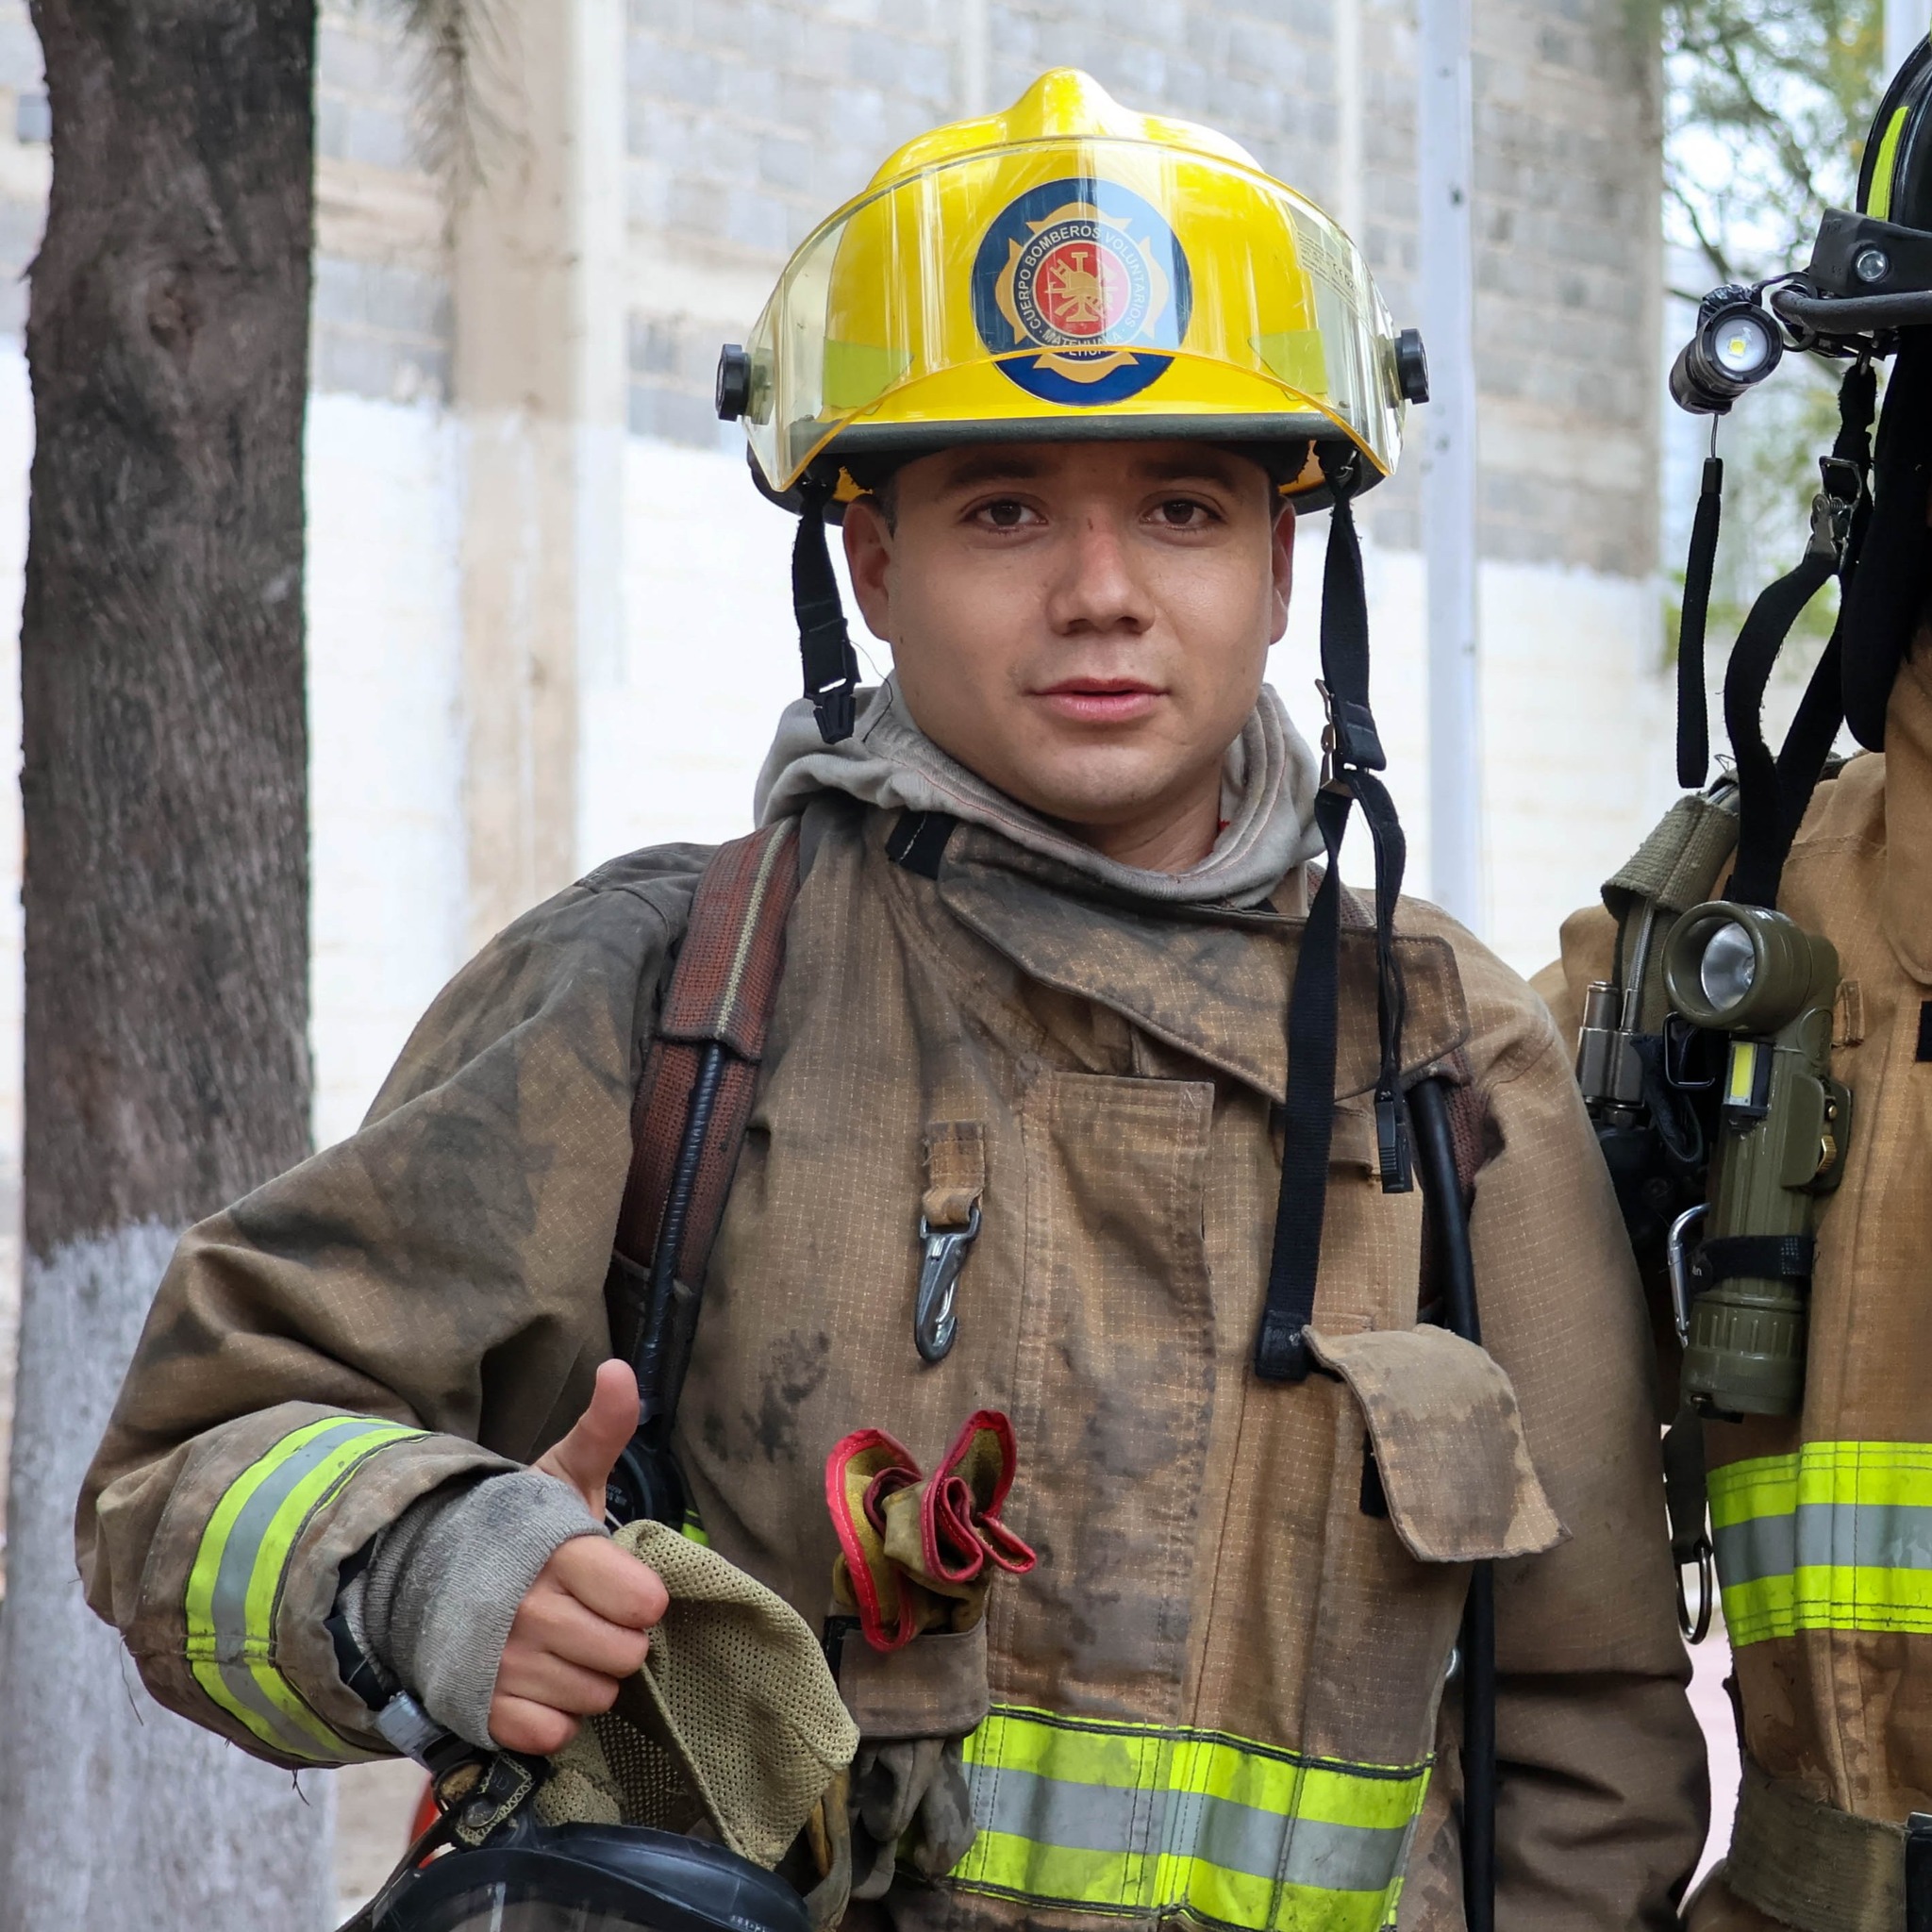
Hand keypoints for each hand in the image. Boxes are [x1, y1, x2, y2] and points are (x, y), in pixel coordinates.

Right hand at [488, 1360, 668, 1754]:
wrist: (421, 1574)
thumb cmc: (512, 1528)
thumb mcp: (561, 1474)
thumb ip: (604, 1428)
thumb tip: (620, 1370)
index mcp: (557, 1552)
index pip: (643, 1600)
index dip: (641, 1596)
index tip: (621, 1584)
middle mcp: (529, 1611)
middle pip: (626, 1655)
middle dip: (619, 1638)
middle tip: (591, 1616)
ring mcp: (501, 1664)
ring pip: (593, 1697)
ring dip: (588, 1678)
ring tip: (563, 1645)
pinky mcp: (480, 1709)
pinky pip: (550, 1734)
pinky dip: (552, 1717)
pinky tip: (539, 1683)